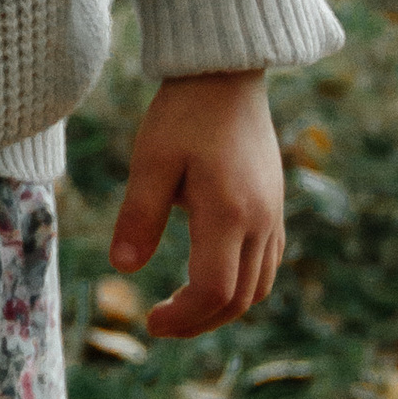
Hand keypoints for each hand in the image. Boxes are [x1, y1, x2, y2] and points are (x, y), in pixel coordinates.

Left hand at [107, 69, 284, 342]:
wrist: (226, 75)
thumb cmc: (183, 114)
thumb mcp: (150, 161)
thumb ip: (139, 216)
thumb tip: (122, 269)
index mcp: (228, 212)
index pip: (213, 290)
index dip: (182, 316)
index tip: (150, 321)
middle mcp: (259, 220)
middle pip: (239, 299)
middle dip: (199, 321)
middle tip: (160, 323)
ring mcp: (272, 215)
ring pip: (258, 287)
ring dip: (221, 307)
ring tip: (181, 307)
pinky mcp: (275, 207)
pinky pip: (266, 264)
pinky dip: (240, 285)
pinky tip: (209, 278)